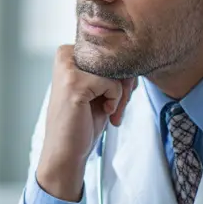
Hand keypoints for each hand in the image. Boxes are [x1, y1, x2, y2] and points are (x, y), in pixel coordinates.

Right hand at [36, 46, 134, 201]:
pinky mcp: (75, 84)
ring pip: (116, 71)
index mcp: (68, 53)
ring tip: (111, 112)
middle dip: (124, 84)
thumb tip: (137, 60)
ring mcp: (67, 69)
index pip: (109, 51)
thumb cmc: (83, 121)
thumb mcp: (99, 89)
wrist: (66, 151)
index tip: (115, 95)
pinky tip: (105, 112)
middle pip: (113, 58)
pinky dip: (116, 100)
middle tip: (116, 107)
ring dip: (122, 95)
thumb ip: (112, 70)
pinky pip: (113, 84)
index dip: (120, 74)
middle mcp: (65, 56)